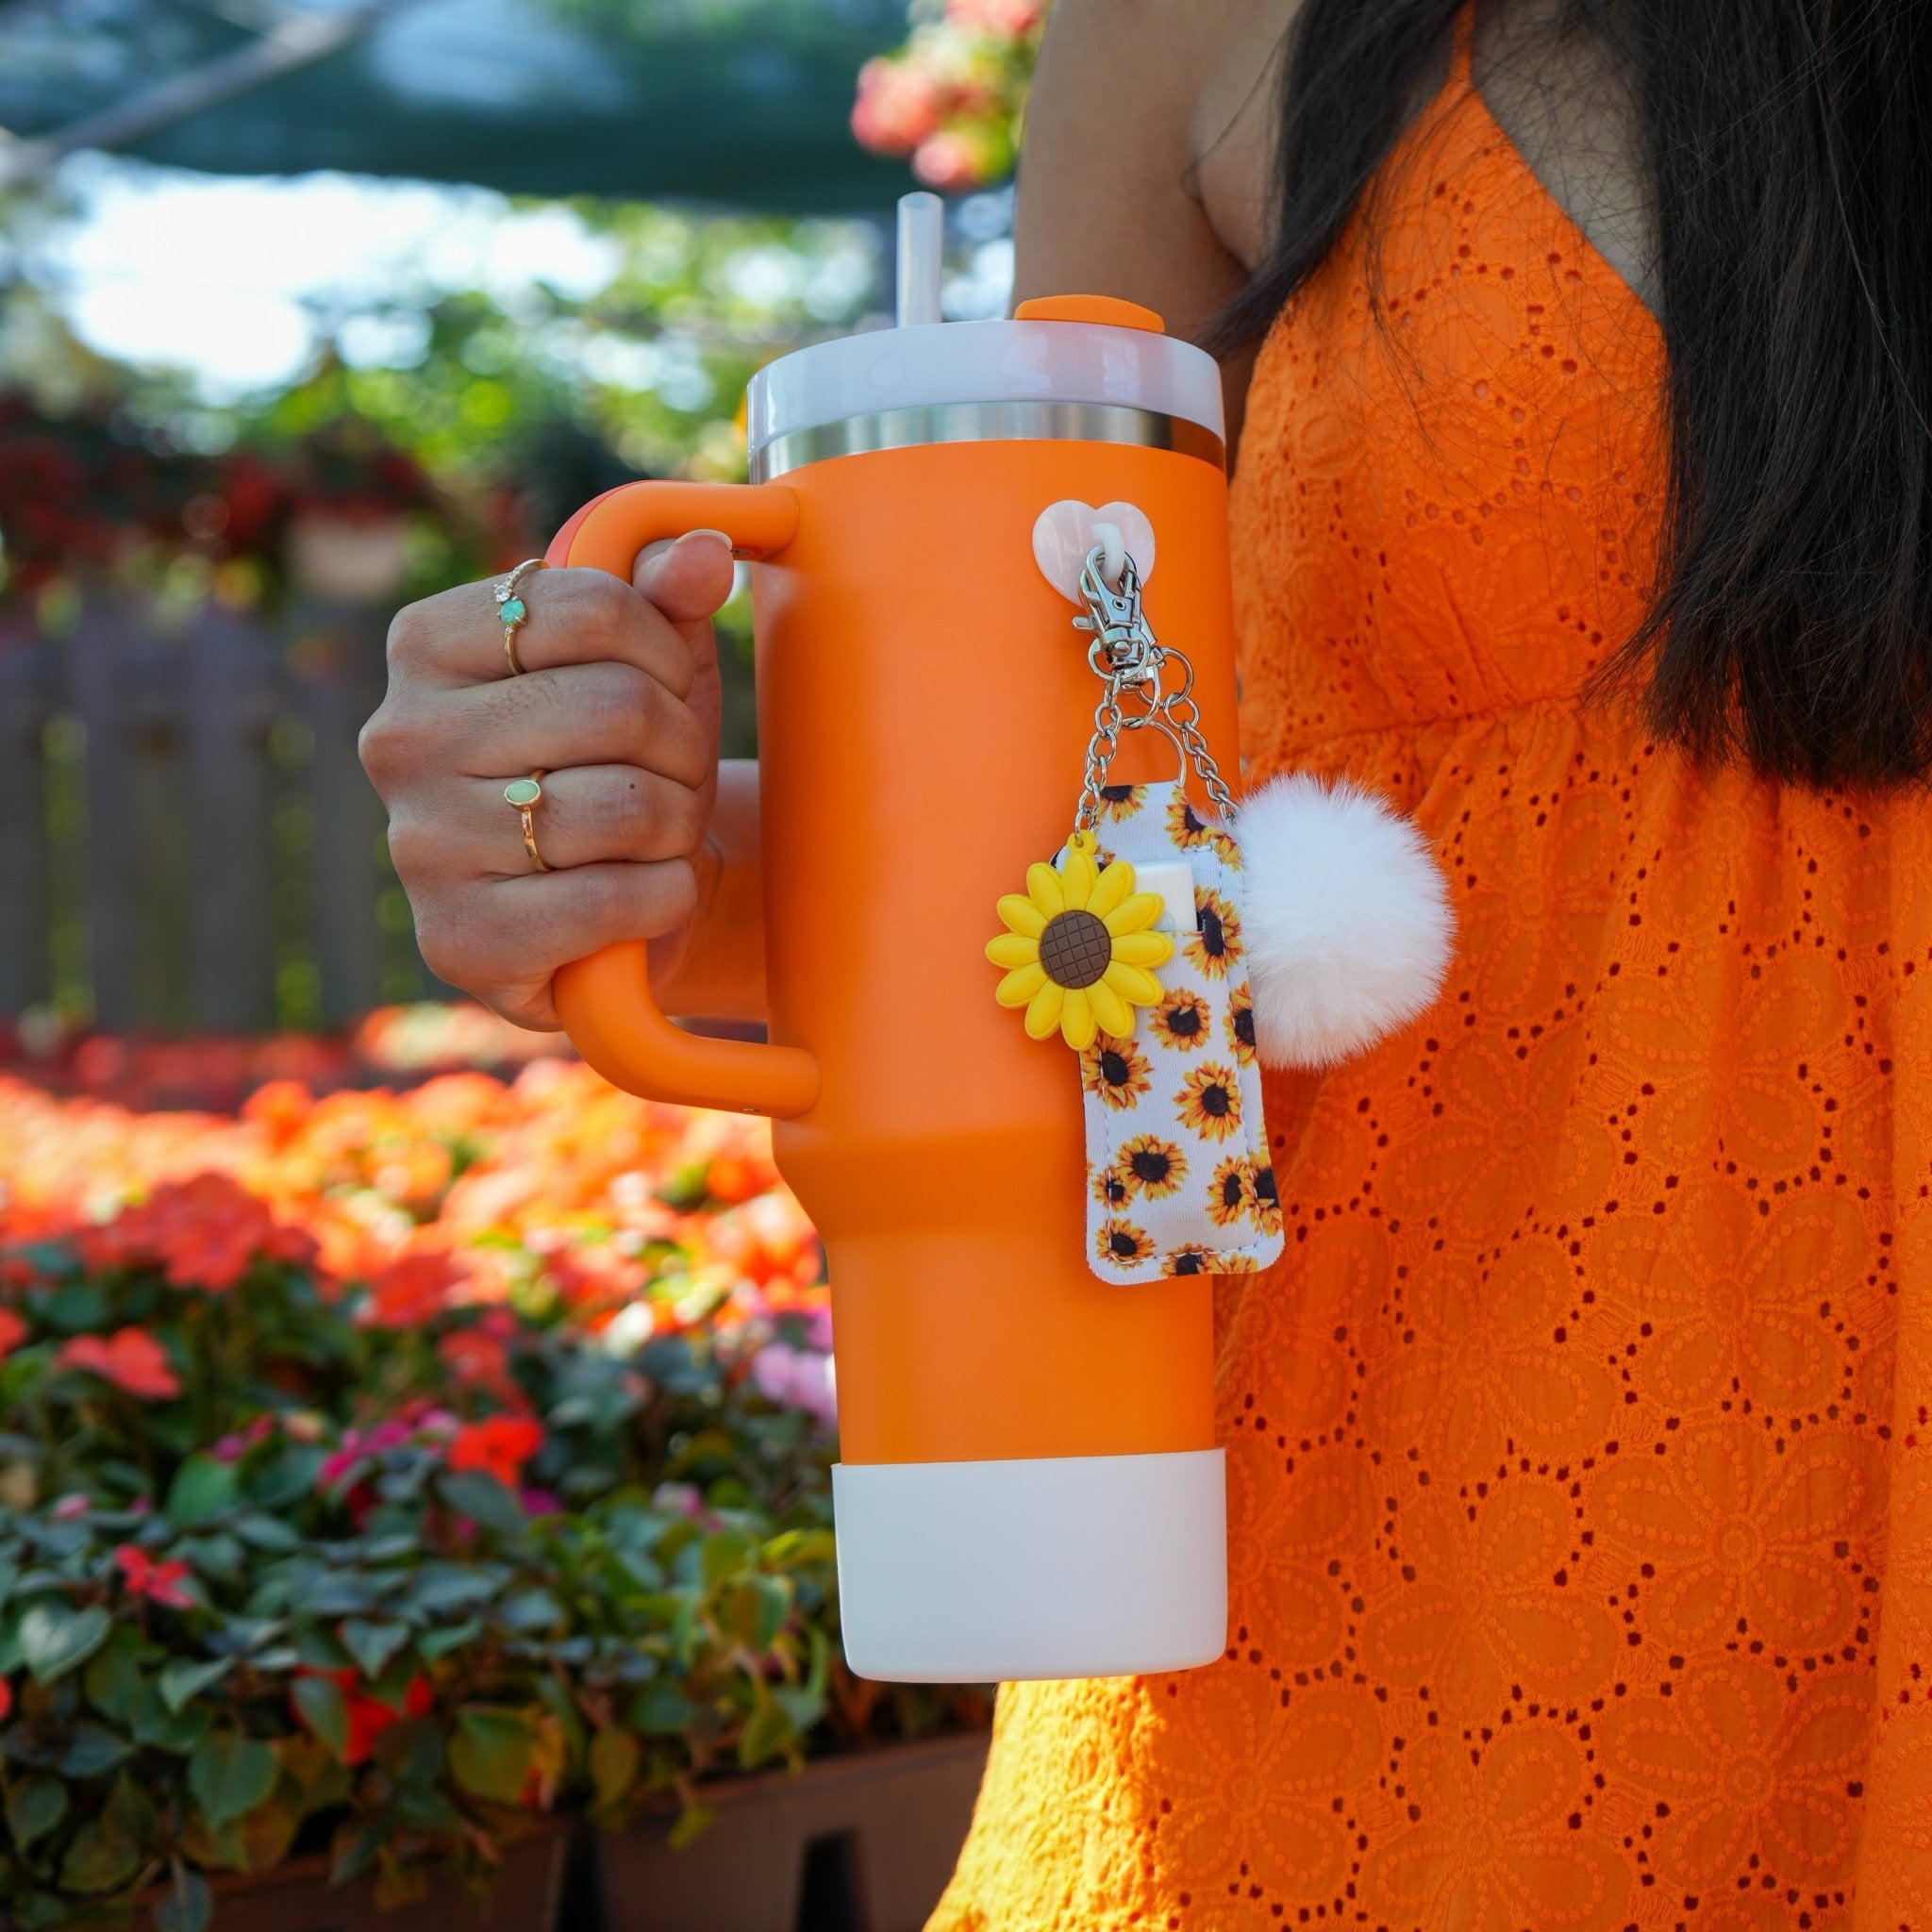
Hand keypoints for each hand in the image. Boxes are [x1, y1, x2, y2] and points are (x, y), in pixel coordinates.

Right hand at [359, 532, 734, 1028]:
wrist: (611, 909)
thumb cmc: (624, 766)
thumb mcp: (649, 667)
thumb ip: (666, 597)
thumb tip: (702, 550)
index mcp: (427, 644)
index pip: (593, 607)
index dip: (666, 652)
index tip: (666, 685)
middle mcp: (399, 738)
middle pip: (618, 706)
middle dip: (680, 747)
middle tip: (671, 774)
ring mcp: (420, 845)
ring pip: (626, 807)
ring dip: (677, 826)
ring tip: (657, 835)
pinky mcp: (460, 941)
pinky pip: (614, 900)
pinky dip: (665, 897)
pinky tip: (645, 894)